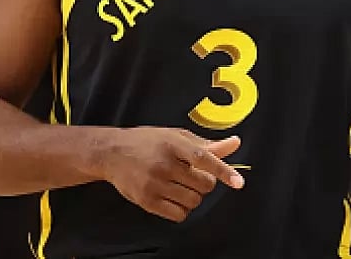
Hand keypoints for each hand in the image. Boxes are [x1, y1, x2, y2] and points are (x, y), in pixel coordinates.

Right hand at [96, 127, 244, 221]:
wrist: (112, 153)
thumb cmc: (148, 142)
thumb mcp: (177, 136)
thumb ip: (207, 144)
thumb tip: (235, 144)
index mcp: (174, 145)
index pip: (204, 159)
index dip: (223, 170)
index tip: (238, 182)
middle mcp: (164, 164)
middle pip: (203, 185)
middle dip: (205, 183)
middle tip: (193, 175)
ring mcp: (154, 184)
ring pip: (193, 201)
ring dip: (194, 196)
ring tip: (181, 185)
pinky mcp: (146, 201)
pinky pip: (178, 214)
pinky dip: (183, 209)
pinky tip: (175, 197)